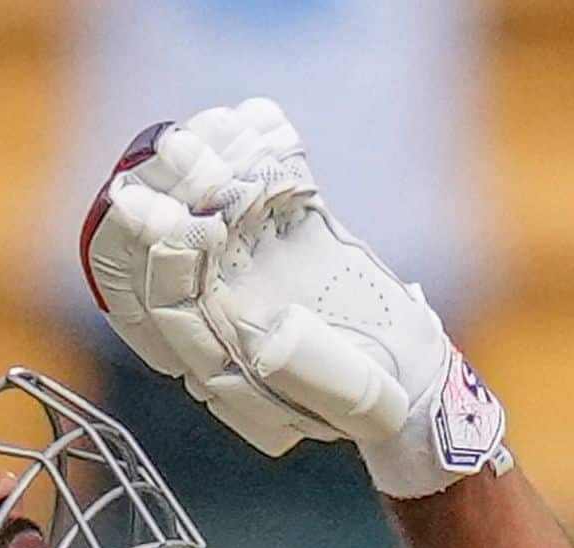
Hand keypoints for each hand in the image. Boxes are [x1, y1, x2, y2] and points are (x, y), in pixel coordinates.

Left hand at [80, 97, 510, 497]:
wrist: (408, 370)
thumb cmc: (380, 399)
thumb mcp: (360, 403)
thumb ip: (313, 375)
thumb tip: (266, 337)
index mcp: (220, 357)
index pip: (167, 310)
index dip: (166, 268)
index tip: (182, 227)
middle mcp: (216, 308)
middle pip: (167, 253)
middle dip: (165, 206)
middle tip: (170, 156)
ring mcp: (244, 267)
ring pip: (203, 210)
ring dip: (203, 168)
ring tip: (206, 130)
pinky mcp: (278, 233)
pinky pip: (258, 186)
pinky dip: (260, 150)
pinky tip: (260, 118)